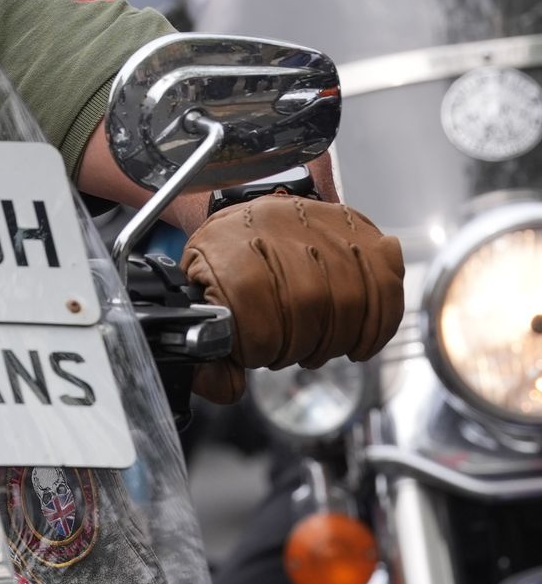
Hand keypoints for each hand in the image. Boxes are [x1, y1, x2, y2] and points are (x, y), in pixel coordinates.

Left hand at [181, 193, 404, 403]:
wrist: (247, 195)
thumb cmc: (223, 251)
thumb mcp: (196, 293)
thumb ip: (206, 349)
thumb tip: (227, 388)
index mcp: (235, 257)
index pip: (261, 333)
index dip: (260, 351)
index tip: (254, 349)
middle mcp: (284, 240)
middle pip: (308, 322)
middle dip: (297, 347)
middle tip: (286, 347)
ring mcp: (326, 233)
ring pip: (349, 309)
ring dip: (334, 339)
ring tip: (314, 341)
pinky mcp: (361, 233)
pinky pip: (386, 290)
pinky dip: (378, 326)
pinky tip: (358, 341)